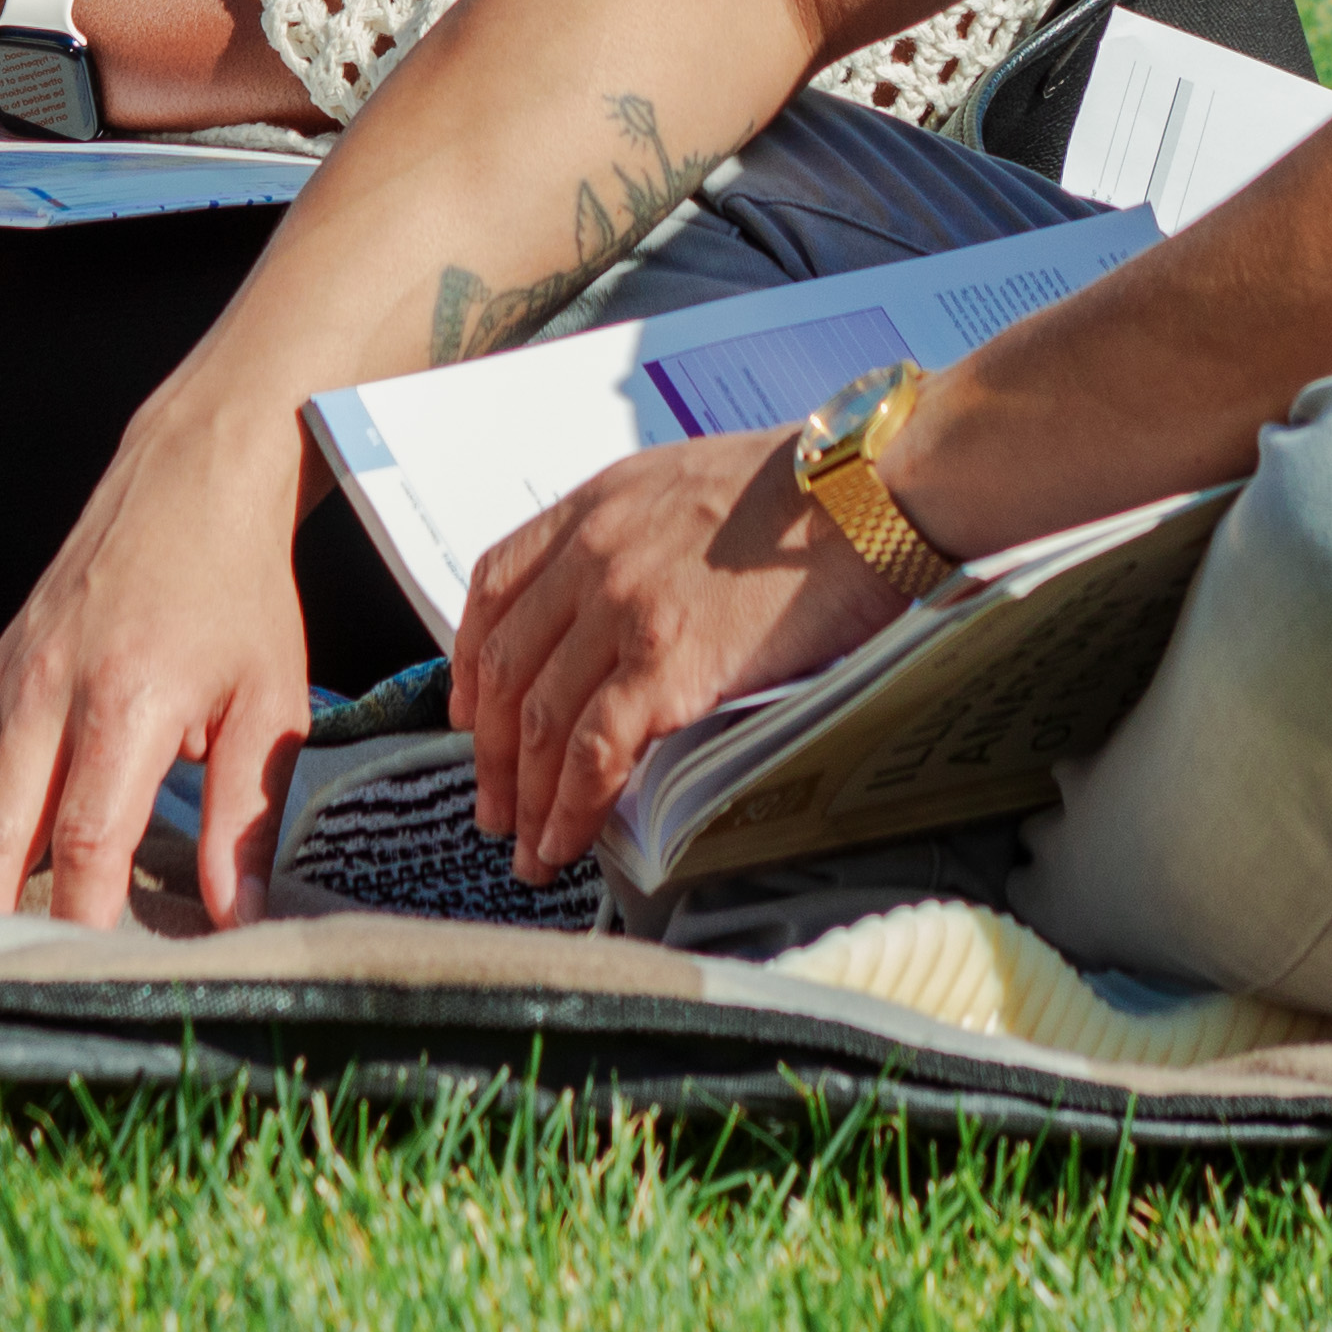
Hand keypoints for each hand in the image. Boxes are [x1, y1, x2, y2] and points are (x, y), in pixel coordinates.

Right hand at [0, 404, 313, 926]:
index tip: (86, 981)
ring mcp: (7, 682)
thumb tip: (235, 920)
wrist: (188, 479)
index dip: (79, 920)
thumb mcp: (271, 705)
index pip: (85, 842)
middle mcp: (48, 695)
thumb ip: (246, 821)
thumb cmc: (238, 595)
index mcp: (126, 705)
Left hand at [452, 421, 912, 873]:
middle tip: (492, 804)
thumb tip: (627, 601)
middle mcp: (590, 559)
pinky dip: (572, 805)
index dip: (470, 661)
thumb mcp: (684, 484)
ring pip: (541, 718)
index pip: (493, 589)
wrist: (863, 493)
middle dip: (489, 750)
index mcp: (591, 510)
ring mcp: (622, 612)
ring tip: (528, 848)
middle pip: (505, 667)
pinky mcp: (669, 664)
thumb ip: (637, 535)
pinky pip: (596, 749)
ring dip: (525, 794)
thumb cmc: (802, 490)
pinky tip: (568, 840)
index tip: (469, 712)